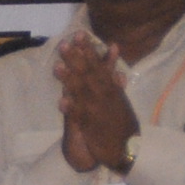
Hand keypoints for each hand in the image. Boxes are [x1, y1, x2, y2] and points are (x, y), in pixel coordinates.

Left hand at [55, 33, 139, 173]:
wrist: (128, 150)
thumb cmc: (121, 123)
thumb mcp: (121, 100)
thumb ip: (115, 81)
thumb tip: (116, 61)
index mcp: (111, 89)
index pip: (99, 65)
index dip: (88, 50)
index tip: (79, 34)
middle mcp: (105, 96)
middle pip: (88, 75)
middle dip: (76, 59)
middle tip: (63, 44)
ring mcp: (98, 111)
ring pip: (82, 93)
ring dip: (69, 80)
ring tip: (56, 67)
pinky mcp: (92, 127)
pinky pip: (80, 117)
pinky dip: (72, 109)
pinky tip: (62, 101)